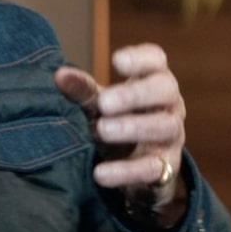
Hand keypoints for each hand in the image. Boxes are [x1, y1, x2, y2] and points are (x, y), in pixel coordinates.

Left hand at [54, 43, 186, 224]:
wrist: (133, 167)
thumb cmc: (116, 120)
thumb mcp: (99, 104)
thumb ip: (81, 89)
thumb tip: (60, 75)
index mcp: (153, 80)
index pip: (156, 59)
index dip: (140, 58)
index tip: (116, 61)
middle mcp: (169, 104)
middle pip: (165, 89)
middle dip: (134, 94)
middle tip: (104, 103)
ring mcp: (171, 136)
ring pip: (165, 126)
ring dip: (133, 127)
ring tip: (102, 130)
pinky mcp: (166, 168)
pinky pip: (152, 169)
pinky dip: (126, 171)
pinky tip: (101, 173)